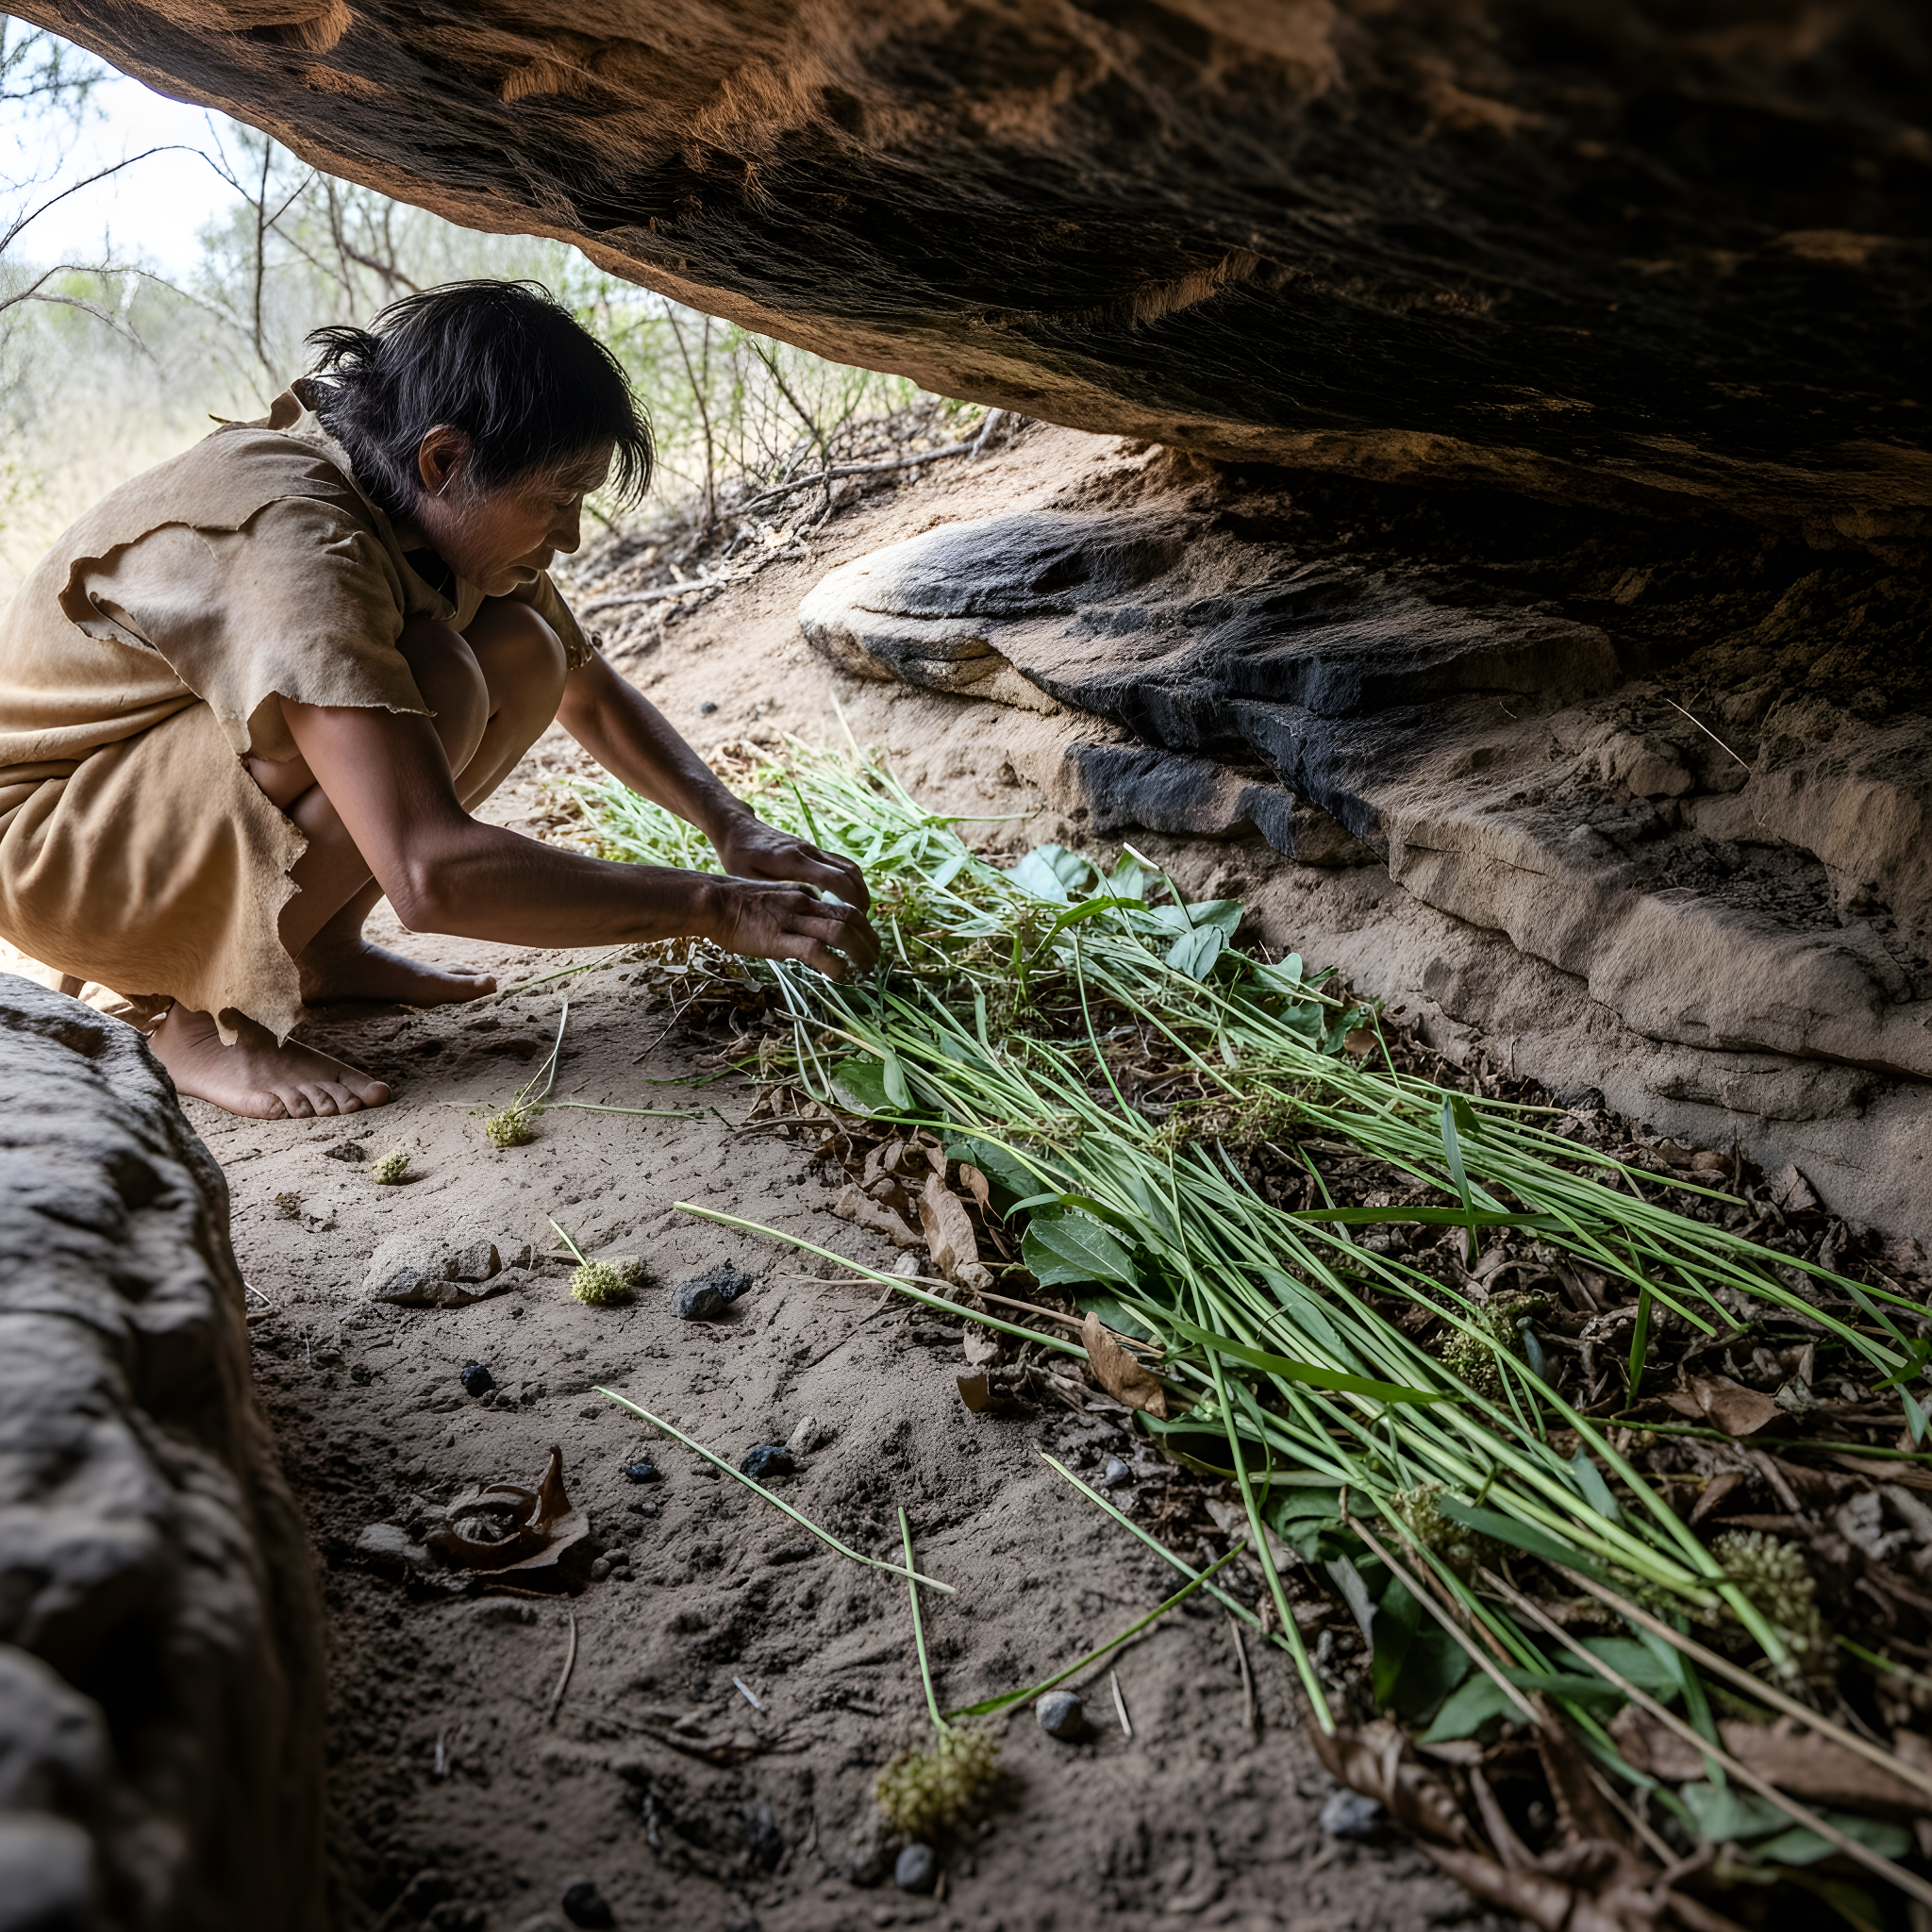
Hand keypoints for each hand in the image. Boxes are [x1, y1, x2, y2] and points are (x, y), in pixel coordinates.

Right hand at [706, 877, 880, 979]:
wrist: (710, 901)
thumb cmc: (733, 905)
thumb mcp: (771, 900)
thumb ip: (791, 912)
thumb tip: (803, 932)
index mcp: (803, 893)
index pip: (842, 907)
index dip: (860, 927)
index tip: (865, 943)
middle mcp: (804, 902)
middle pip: (851, 916)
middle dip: (870, 939)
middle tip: (875, 959)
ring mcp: (792, 919)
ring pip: (841, 930)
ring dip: (860, 952)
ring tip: (866, 970)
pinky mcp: (779, 938)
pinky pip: (816, 950)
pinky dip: (834, 964)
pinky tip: (840, 976)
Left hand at [710, 813, 871, 912]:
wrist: (736, 828)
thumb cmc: (737, 857)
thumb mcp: (746, 879)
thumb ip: (773, 895)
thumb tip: (801, 916)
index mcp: (791, 860)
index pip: (833, 879)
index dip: (849, 902)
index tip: (855, 922)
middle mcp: (807, 851)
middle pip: (849, 872)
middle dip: (861, 899)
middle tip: (862, 925)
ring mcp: (812, 848)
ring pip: (849, 866)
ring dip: (860, 890)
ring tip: (860, 915)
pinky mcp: (812, 850)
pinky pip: (842, 864)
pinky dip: (852, 882)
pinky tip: (849, 900)